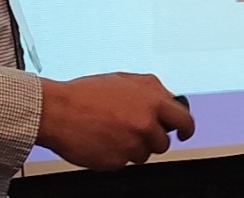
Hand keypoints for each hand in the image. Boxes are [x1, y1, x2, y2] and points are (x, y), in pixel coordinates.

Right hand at [36, 72, 194, 169]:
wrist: (58, 111)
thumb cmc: (86, 94)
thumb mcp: (126, 80)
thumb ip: (152, 91)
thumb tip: (168, 100)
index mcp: (152, 100)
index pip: (184, 120)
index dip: (186, 129)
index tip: (184, 133)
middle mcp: (146, 123)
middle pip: (164, 142)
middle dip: (155, 139)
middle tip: (139, 133)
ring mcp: (132, 144)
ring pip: (144, 154)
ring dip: (134, 147)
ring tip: (113, 132)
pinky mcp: (117, 162)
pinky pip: (124, 162)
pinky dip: (117, 154)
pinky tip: (103, 140)